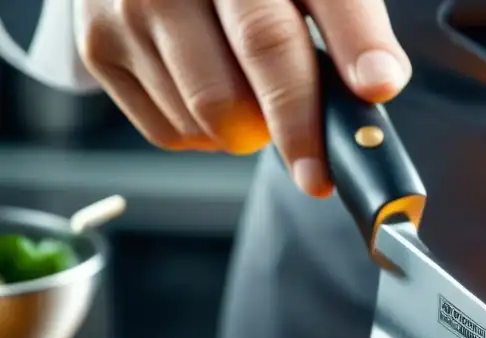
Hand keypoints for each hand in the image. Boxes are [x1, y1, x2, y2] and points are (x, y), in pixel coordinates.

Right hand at [76, 0, 410, 196]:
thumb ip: (350, 27)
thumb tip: (380, 83)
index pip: (284, 22)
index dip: (336, 65)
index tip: (373, 97)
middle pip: (246, 76)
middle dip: (294, 133)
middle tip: (317, 169)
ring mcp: (131, 6)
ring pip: (209, 117)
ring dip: (247, 133)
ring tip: (254, 97)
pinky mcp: (99, 43)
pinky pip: (171, 131)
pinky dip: (207, 135)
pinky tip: (214, 97)